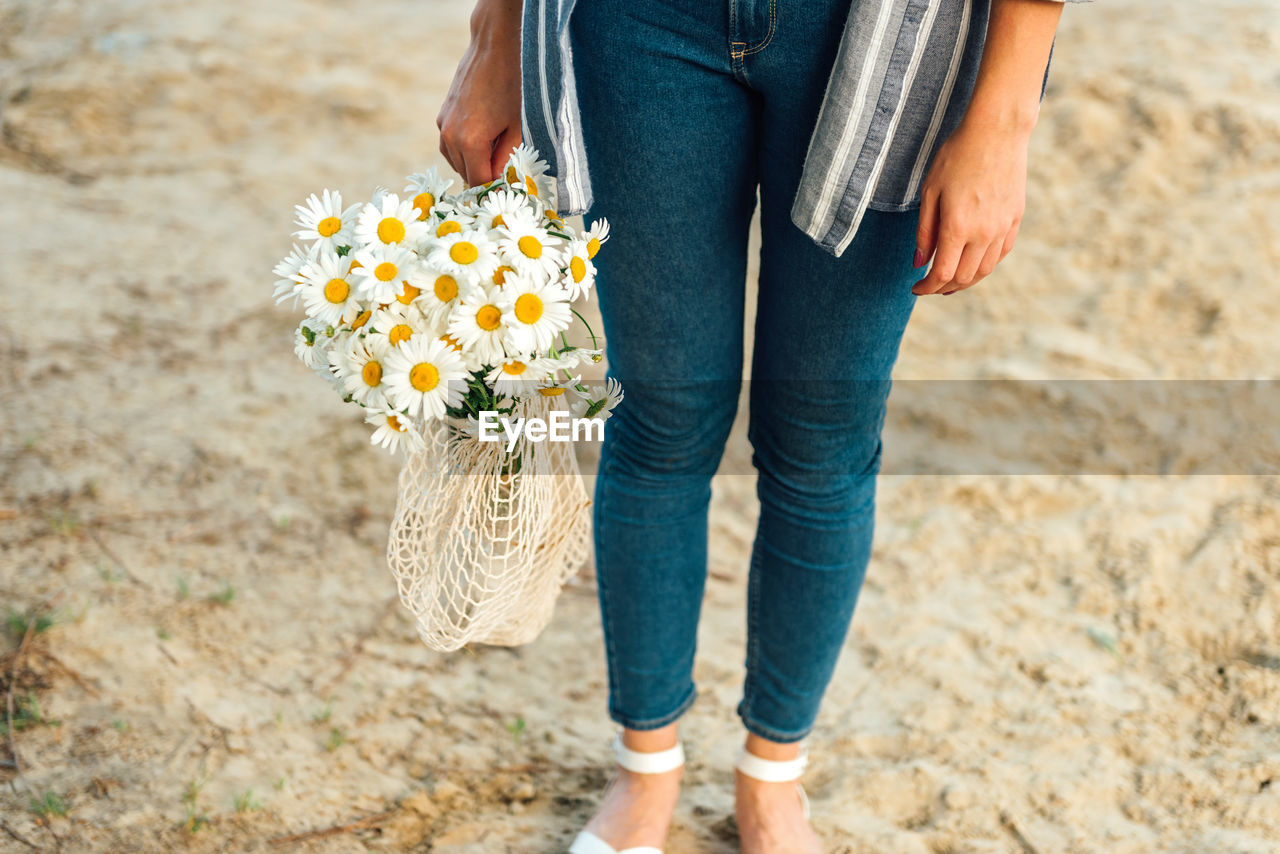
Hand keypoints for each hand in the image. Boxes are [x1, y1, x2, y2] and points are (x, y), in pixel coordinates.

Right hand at [436, 0, 522, 186]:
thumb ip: (508, 160)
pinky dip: (465, 150)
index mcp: (469, 142)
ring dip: (474, 164)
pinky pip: (451, 145)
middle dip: (485, 177)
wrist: (494, 45)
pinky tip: (486, 140)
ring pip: (456, 161)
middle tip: (507, 174)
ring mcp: (443, 124)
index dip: (495, 190)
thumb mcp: (519, 127)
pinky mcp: (442, 115)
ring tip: (497, 154)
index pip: (479, 183)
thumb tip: (502, 182)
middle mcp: (450, 136)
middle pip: (466, 175)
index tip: (509, 192)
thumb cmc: (513, 84)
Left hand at [912, 112, 1032, 296]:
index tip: (915, 288)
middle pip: (963, 278)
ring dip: (965, 281)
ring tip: (950, 282)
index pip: (941, 274)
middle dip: (943, 288)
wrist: (997, 131)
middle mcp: (983, 233)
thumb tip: (919, 263)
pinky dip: (985, 265)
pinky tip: (973, 263)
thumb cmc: (957, 156)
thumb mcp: (930, 191)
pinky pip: (1000, 253)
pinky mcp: (1015, 218)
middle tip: (929, 286)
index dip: (926, 288)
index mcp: (958, 227)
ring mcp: (1003, 227)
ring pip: (984, 270)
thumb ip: (925, 231)